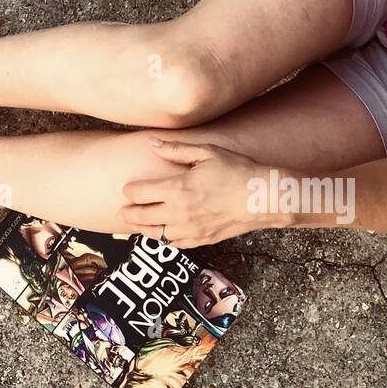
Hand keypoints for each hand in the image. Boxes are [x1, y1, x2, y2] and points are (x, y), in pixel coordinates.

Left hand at [119, 139, 291, 247]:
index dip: (129, 191)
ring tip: (136, 224)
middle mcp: (179, 212)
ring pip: (155, 234)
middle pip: (141, 217)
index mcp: (177, 188)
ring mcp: (190, 229)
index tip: (127, 189)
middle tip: (123, 210)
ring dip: (142, 229)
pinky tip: (163, 233)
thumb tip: (152, 143)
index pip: (139, 193)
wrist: (263, 198)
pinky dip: (165, 239)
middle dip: (129, 213)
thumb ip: (176, 149)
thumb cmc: (237, 171)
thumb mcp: (206, 152)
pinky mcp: (202, 240)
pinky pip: (175, 244)